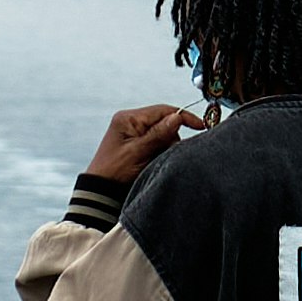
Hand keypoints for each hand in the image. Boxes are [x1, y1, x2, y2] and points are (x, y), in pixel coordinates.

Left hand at [84, 102, 205, 184]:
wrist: (101, 189)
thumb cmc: (114, 171)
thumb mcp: (138, 152)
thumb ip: (158, 134)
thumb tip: (177, 117)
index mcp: (129, 119)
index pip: (162, 111)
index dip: (183, 117)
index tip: (200, 125)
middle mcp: (131, 122)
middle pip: (165, 123)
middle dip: (171, 139)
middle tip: (166, 155)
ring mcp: (134, 133)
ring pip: (163, 135)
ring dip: (165, 147)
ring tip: (155, 161)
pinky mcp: (137, 144)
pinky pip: (157, 144)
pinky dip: (160, 152)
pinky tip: (154, 162)